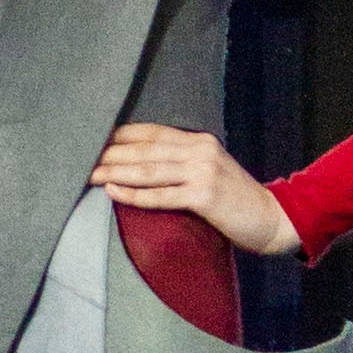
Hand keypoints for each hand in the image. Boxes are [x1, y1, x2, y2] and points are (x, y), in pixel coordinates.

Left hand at [89, 124, 303, 256]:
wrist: (272, 219)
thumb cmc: (236, 200)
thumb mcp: (210, 171)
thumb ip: (183, 163)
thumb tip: (142, 165)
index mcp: (199, 141)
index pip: (151, 133)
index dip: (120, 136)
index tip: (93, 140)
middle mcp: (200, 150)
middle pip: (145, 149)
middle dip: (110, 154)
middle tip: (80, 158)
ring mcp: (203, 172)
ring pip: (148, 170)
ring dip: (115, 172)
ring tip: (89, 175)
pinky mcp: (204, 196)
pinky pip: (161, 195)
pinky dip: (134, 194)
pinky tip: (113, 191)